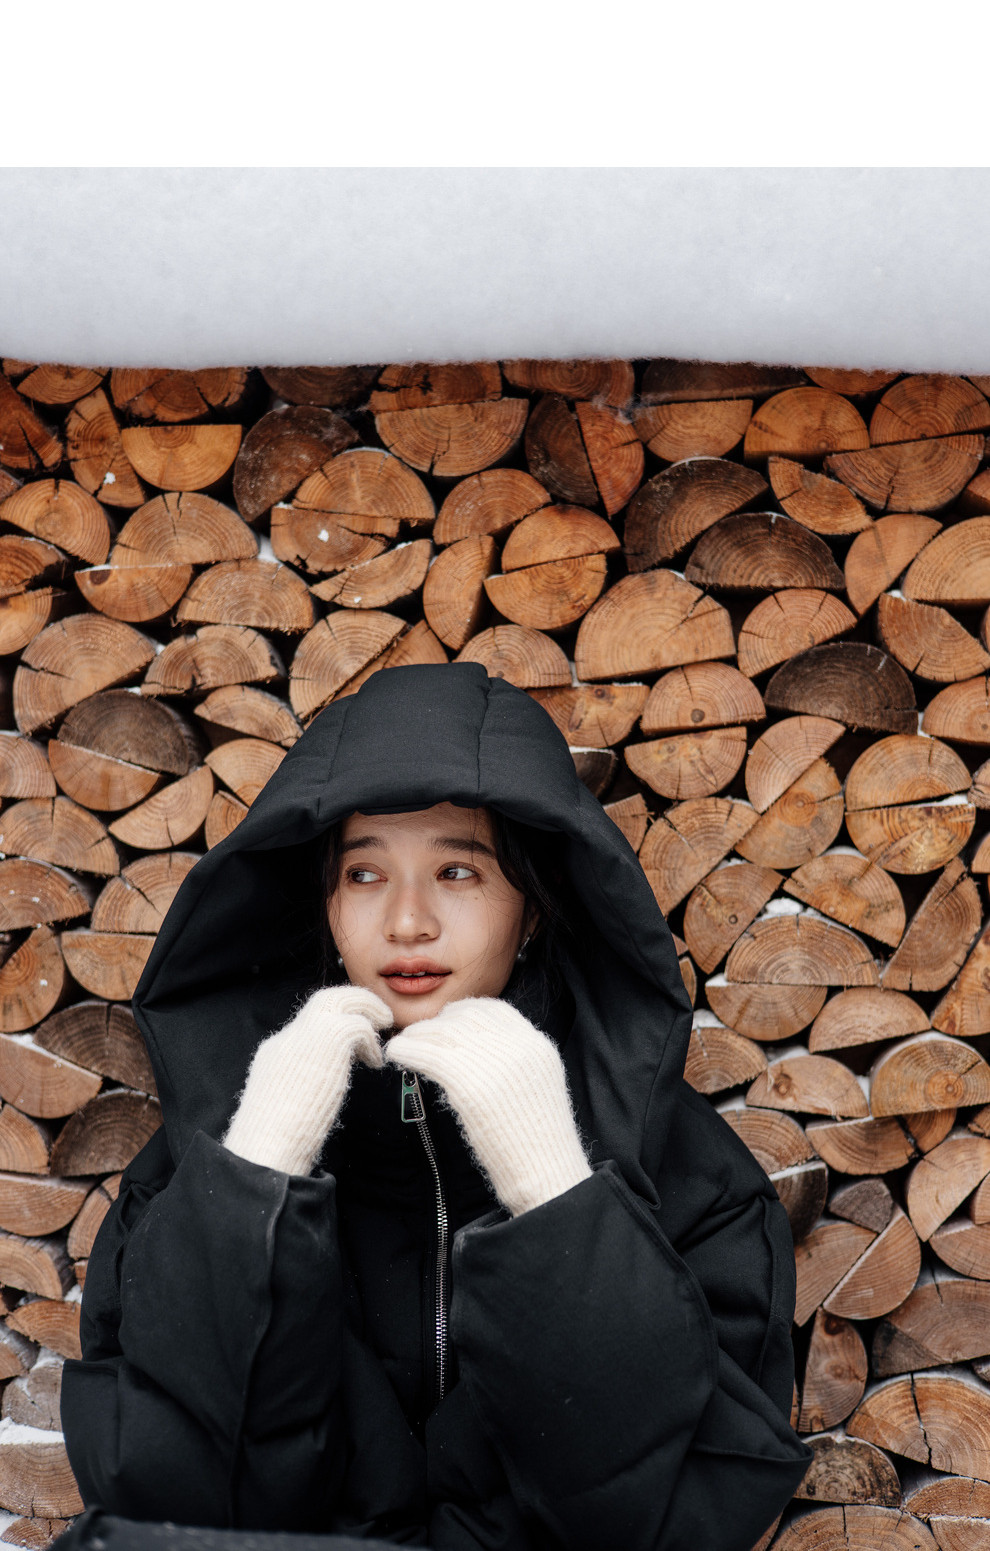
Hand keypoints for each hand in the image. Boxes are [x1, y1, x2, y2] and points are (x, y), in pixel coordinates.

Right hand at [223, 983, 393, 1173]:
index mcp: (276, 1051)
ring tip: (384, 1025)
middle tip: (377, 1016)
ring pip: (342, 998)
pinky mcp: (327, 1041)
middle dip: (355, 1001)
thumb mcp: (282, 1100)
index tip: (355, 1039)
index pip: (310, 1021)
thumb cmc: (277, 1138)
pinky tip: (375, 1062)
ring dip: (368, 1008)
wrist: (268, 1143)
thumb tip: (317, 1086)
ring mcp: (307, 1035)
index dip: (336, 1024)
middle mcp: (290, 1036)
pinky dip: (371, 1041)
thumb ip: (298, 1082)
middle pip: (326, 998)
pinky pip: (359, 1025)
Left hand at [384, 997, 591, 1216]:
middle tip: (421, 1033)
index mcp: (537, 1045)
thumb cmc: (538, 1143)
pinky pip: (428, 1054)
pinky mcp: (468, 1084)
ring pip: (443, 1032)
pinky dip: (408, 1050)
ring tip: (404, 1044)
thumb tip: (476, 1052)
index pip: (495, 1009)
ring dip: (418, 1034)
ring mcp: (493, 1063)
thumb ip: (515, 1064)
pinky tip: (396, 1054)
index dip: (466, 1010)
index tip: (449, 1019)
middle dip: (439, 1021)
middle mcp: (517, 1046)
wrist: (545, 1173)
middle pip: (466, 1016)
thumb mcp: (538, 1088)